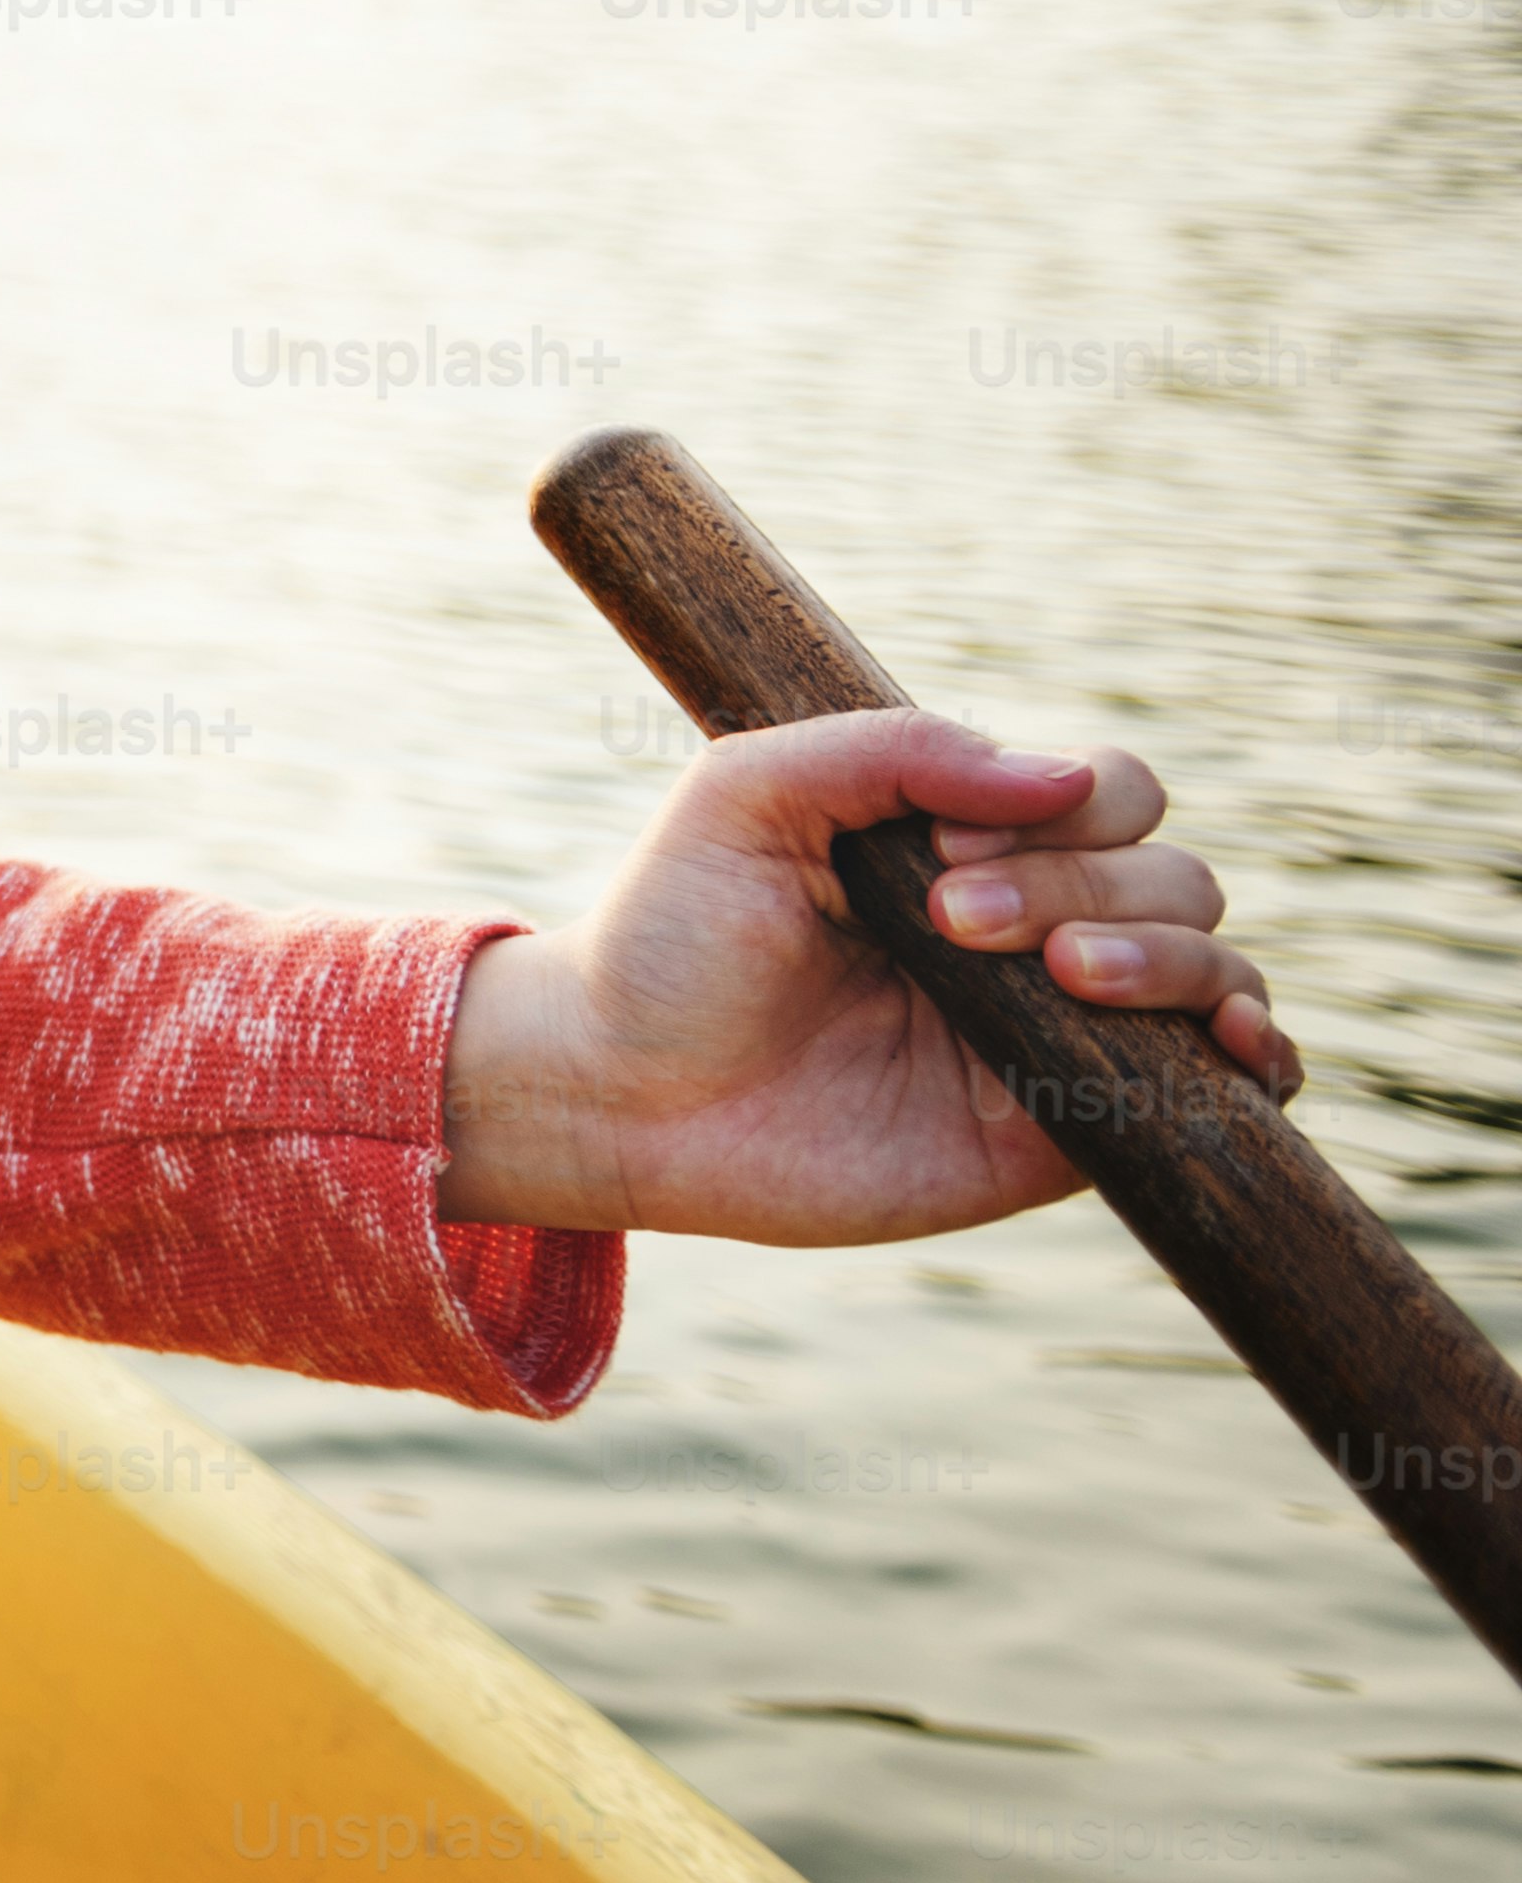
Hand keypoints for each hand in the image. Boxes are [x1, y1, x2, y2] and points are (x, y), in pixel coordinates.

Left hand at [437, 709, 1298, 1241]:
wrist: (620, 1090)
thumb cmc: (672, 934)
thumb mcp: (748, 796)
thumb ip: (890, 752)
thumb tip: (1061, 772)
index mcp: (970, 842)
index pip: (1106, 790)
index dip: (1065, 804)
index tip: (942, 846)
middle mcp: (1035, 929)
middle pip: (1172, 874)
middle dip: (1083, 883)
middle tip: (948, 921)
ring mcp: (1060, 1030)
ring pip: (1213, 967)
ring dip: (1166, 956)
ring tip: (1059, 972)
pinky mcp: (1066, 1130)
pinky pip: (1221, 1091)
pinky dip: (1261, 1054)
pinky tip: (1234, 1041)